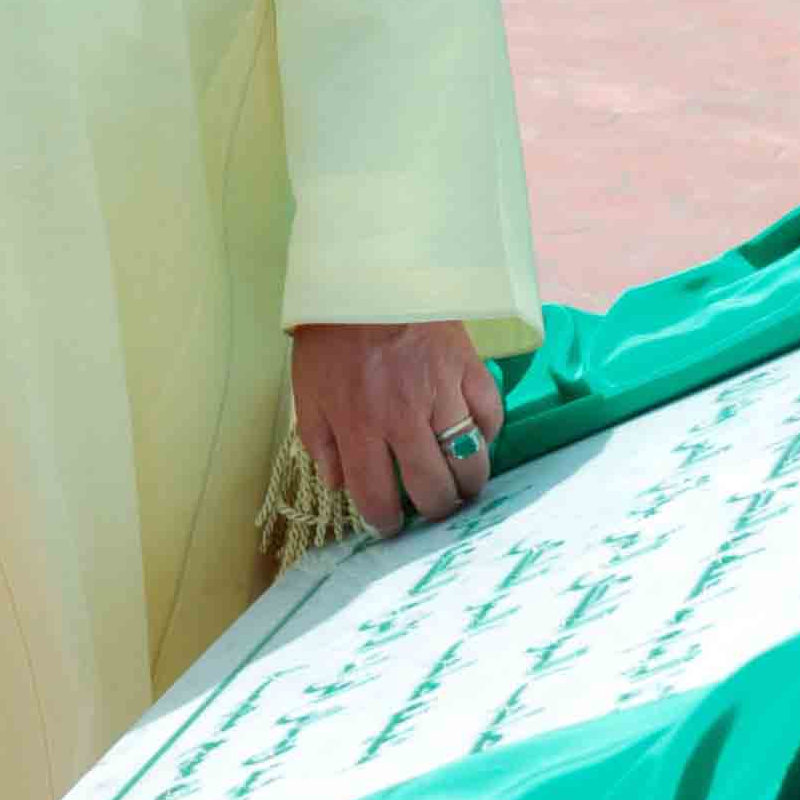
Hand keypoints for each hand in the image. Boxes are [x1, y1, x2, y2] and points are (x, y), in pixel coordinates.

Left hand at [291, 319, 504, 540]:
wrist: (364, 275)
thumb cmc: (330, 335)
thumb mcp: (307, 389)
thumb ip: (320, 441)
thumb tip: (339, 485)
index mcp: (358, 424)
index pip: (377, 496)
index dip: (385, 522)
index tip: (389, 524)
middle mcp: (403, 416)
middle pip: (433, 489)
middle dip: (434, 510)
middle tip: (432, 507)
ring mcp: (442, 393)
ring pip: (470, 462)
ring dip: (467, 482)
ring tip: (459, 483)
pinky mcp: (470, 369)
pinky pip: (491, 416)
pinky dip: (486, 433)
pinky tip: (473, 435)